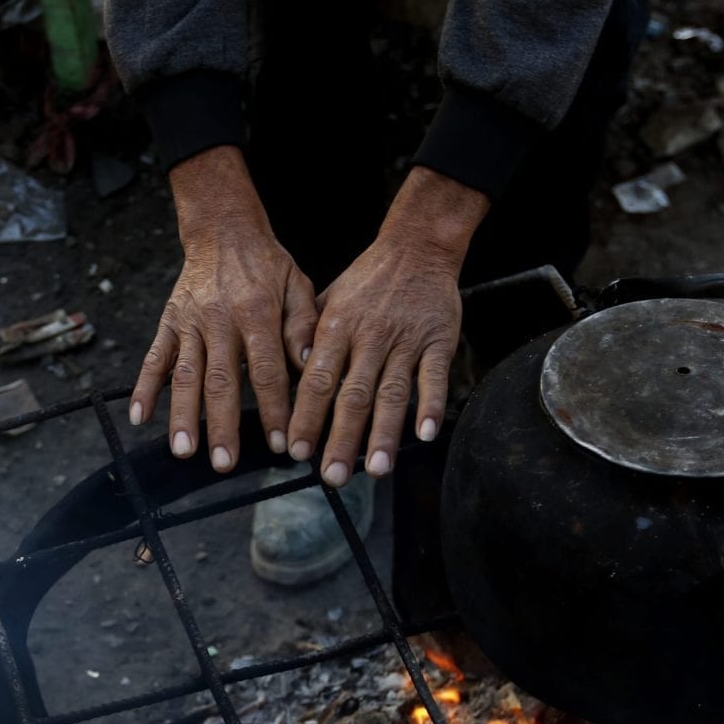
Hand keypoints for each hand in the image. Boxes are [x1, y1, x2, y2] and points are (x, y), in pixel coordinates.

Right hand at [131, 148, 316, 471]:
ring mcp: (190, 323)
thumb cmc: (267, 264)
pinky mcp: (168, 322)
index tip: (281, 445)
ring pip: (186, 376)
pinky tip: (140, 417)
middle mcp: (220, 321)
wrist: (222, 229)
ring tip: (184, 452)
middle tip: (224, 464)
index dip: (274, 410)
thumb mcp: (298, 285)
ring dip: (183, 416)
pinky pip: (154, 358)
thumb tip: (310, 367)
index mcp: (257, 313)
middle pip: (222, 381)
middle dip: (223, 426)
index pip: (268, 372)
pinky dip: (144, 388)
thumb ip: (304, 325)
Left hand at [287, 168, 487, 484]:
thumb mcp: (326, 298)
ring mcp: (406, 340)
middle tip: (333, 476)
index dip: (306, 417)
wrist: (416, 247)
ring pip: (393, 392)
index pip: (317, 380)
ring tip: (377, 469)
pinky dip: (430, 405)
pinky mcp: (439, 340)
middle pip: (354, 395)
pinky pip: (434, 376)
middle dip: (342, 439)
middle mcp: (369, 337)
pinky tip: (425, 434)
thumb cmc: (366, 280)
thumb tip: (284, 374)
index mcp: (337, 327)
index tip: (296, 451)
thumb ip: (306, 336)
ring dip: (384, 433)